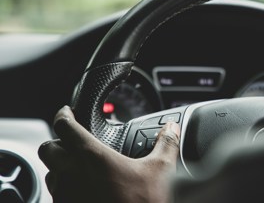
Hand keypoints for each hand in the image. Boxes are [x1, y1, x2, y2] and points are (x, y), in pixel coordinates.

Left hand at [38, 106, 179, 202]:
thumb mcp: (161, 170)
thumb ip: (166, 144)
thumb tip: (172, 128)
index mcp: (91, 157)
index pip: (64, 126)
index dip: (63, 114)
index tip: (67, 112)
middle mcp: (71, 175)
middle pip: (48, 149)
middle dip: (58, 141)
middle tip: (73, 141)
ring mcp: (66, 196)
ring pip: (50, 174)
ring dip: (60, 167)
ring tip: (79, 168)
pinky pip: (58, 196)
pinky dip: (66, 188)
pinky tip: (85, 190)